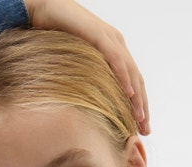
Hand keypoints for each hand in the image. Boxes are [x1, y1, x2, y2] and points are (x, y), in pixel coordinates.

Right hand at [22, 0, 149, 133]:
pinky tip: (129, 94)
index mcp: (114, 50)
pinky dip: (124, 77)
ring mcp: (110, 38)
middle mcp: (117, 43)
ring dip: (137, 97)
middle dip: (142, 106)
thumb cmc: (56, 33)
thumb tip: (88, 101)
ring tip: (140, 118)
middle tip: (146, 130)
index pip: (132, 81)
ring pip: (130, 72)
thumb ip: (88, 75)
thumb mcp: (77, 61)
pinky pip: (116, 59)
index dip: (138, 104)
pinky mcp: (100, 35)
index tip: (140, 126)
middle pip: (136, 80)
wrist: (45, 8)